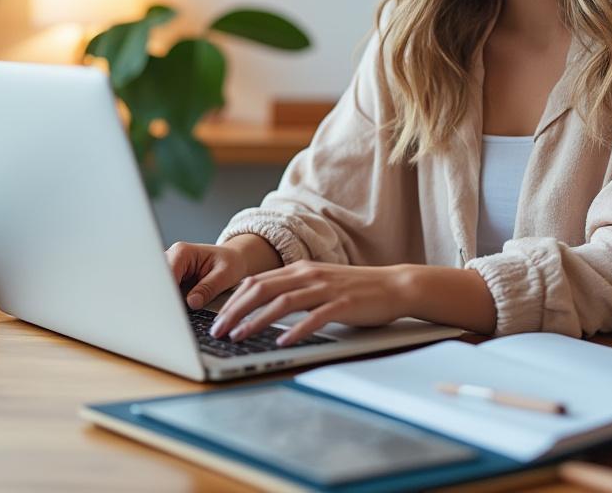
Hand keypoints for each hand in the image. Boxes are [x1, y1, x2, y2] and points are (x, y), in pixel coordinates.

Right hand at [165, 242, 249, 309]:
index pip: (166, 274)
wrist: (234, 259)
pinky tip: (182, 308)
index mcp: (182, 252)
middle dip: (167, 299)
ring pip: (162, 289)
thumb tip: (192, 302)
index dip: (167, 293)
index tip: (174, 308)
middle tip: (178, 313)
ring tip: (183, 310)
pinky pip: (168, 293)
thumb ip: (208, 288)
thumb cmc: (231, 262)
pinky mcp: (172, 279)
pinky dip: (174, 302)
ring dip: (170, 301)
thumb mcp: (225, 275)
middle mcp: (172, 258)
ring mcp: (170, 269)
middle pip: (160, 282)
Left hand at [209, 261, 411, 345]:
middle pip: (261, 290)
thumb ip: (293, 292)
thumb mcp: (319, 284)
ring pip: (282, 302)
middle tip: (219, 331)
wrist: (394, 285)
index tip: (217, 319)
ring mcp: (325, 288)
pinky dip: (296, 330)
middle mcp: (308, 275)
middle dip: (235, 311)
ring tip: (241, 336)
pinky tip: (283, 342)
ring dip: (257, 320)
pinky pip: (314, 317)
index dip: (232, 300)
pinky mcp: (343, 303)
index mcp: (299, 269)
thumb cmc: (355, 290)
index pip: (256, 282)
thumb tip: (262, 309)